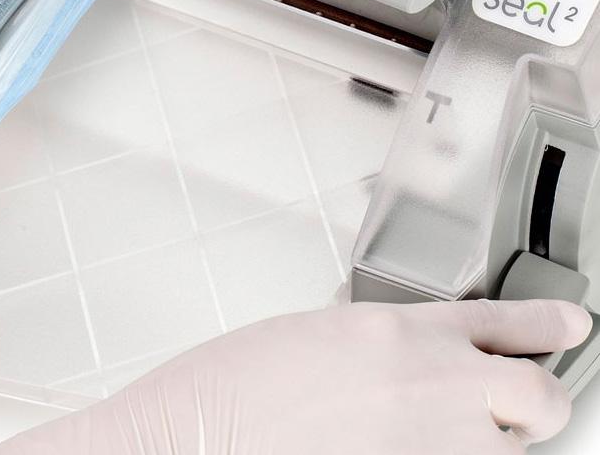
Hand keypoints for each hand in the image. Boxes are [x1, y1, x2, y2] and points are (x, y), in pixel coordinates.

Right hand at [0, 299, 592, 453]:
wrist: (197, 438)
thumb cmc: (236, 386)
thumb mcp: (315, 335)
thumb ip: (379, 339)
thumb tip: (408, 352)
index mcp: (398, 331)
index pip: (506, 319)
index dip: (550, 322)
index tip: (570, 322)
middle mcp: (430, 384)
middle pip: (539, 393)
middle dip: (535, 393)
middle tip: (512, 393)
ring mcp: (431, 442)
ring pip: (508, 444)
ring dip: (486, 434)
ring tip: (440, 429)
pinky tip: (408, 445)